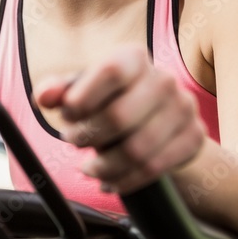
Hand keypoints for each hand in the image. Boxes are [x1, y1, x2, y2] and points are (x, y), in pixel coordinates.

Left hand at [34, 44, 206, 193]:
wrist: (154, 117)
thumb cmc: (107, 100)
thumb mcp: (80, 90)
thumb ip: (58, 90)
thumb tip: (44, 97)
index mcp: (134, 57)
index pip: (111, 71)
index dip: (83, 98)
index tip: (68, 115)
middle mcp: (164, 79)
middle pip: (120, 116)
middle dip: (88, 136)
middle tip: (73, 142)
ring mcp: (183, 109)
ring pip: (137, 150)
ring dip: (104, 166)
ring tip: (89, 167)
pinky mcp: (193, 137)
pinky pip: (155, 168)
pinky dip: (124, 181)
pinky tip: (109, 180)